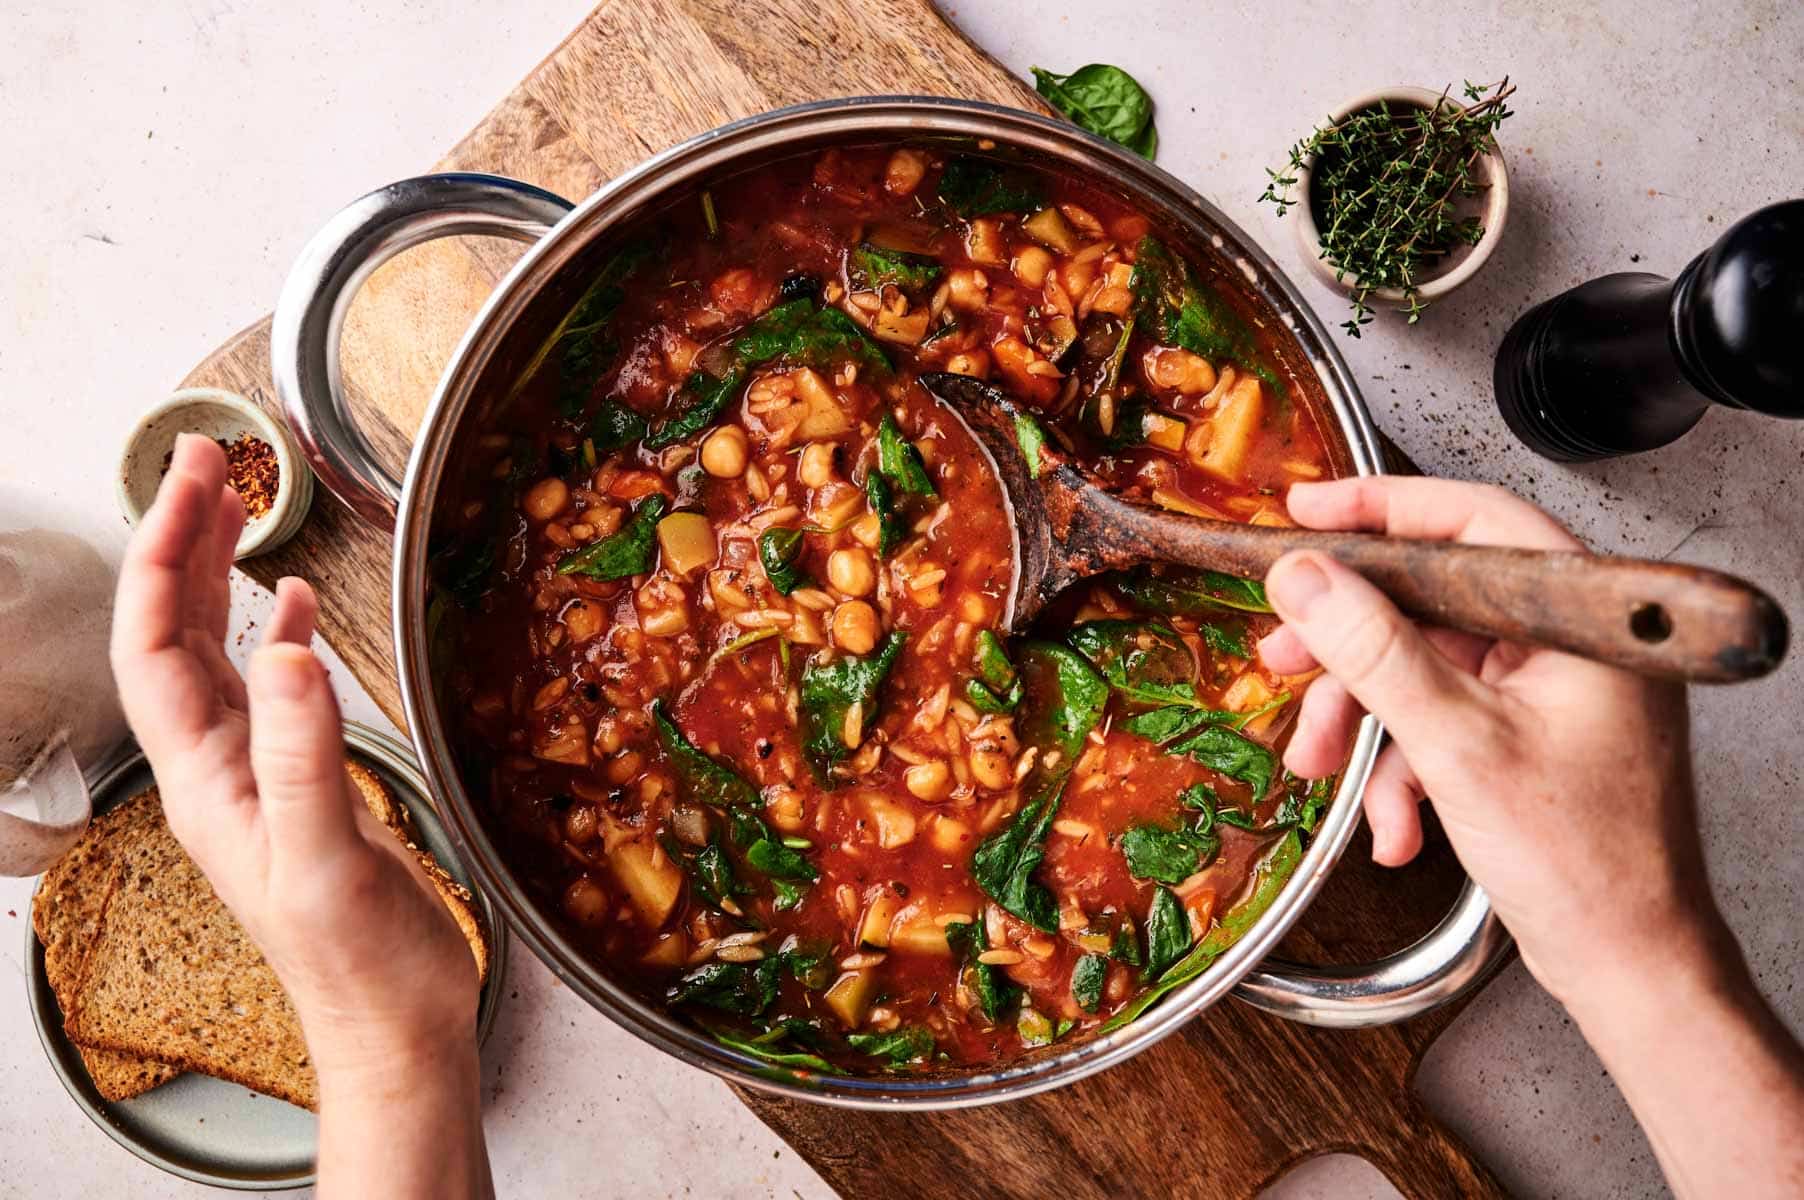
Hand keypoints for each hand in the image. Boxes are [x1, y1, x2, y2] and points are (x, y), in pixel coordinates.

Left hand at [109, 434, 477, 1073]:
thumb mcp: (325, 857)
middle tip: (206, 461)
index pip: (152, 648)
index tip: (195, 483)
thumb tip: (287, 649)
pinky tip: (290, 608)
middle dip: (180, 543)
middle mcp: (215, 771)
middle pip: (170, 635)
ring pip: (212, 653)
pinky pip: (266, 689)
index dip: (163, 559)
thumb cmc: (357, 960)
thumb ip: (302, 755)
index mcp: (204, 782)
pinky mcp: (298, 786)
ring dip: (215, 576)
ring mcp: (253, 777)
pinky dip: (272, 632)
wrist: (390, 1021)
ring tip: (235, 505)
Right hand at [1258, 476, 1722, 1004]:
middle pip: (1430, 599)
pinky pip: (1439, 720)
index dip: (1379, 509)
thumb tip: (1306, 579)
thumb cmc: (1589, 865)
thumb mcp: (1458, 744)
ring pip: (1423, 666)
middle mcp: (1570, 640)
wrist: (1632, 966)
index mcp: (1583, 616)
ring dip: (1364, 720)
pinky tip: (1394, 823)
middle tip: (1285, 653)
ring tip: (1325, 767)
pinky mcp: (1528, 734)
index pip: (1471, 520)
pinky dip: (1403, 767)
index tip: (1304, 513)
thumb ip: (1374, 650)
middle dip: (1349, 644)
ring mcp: (1550, 688)